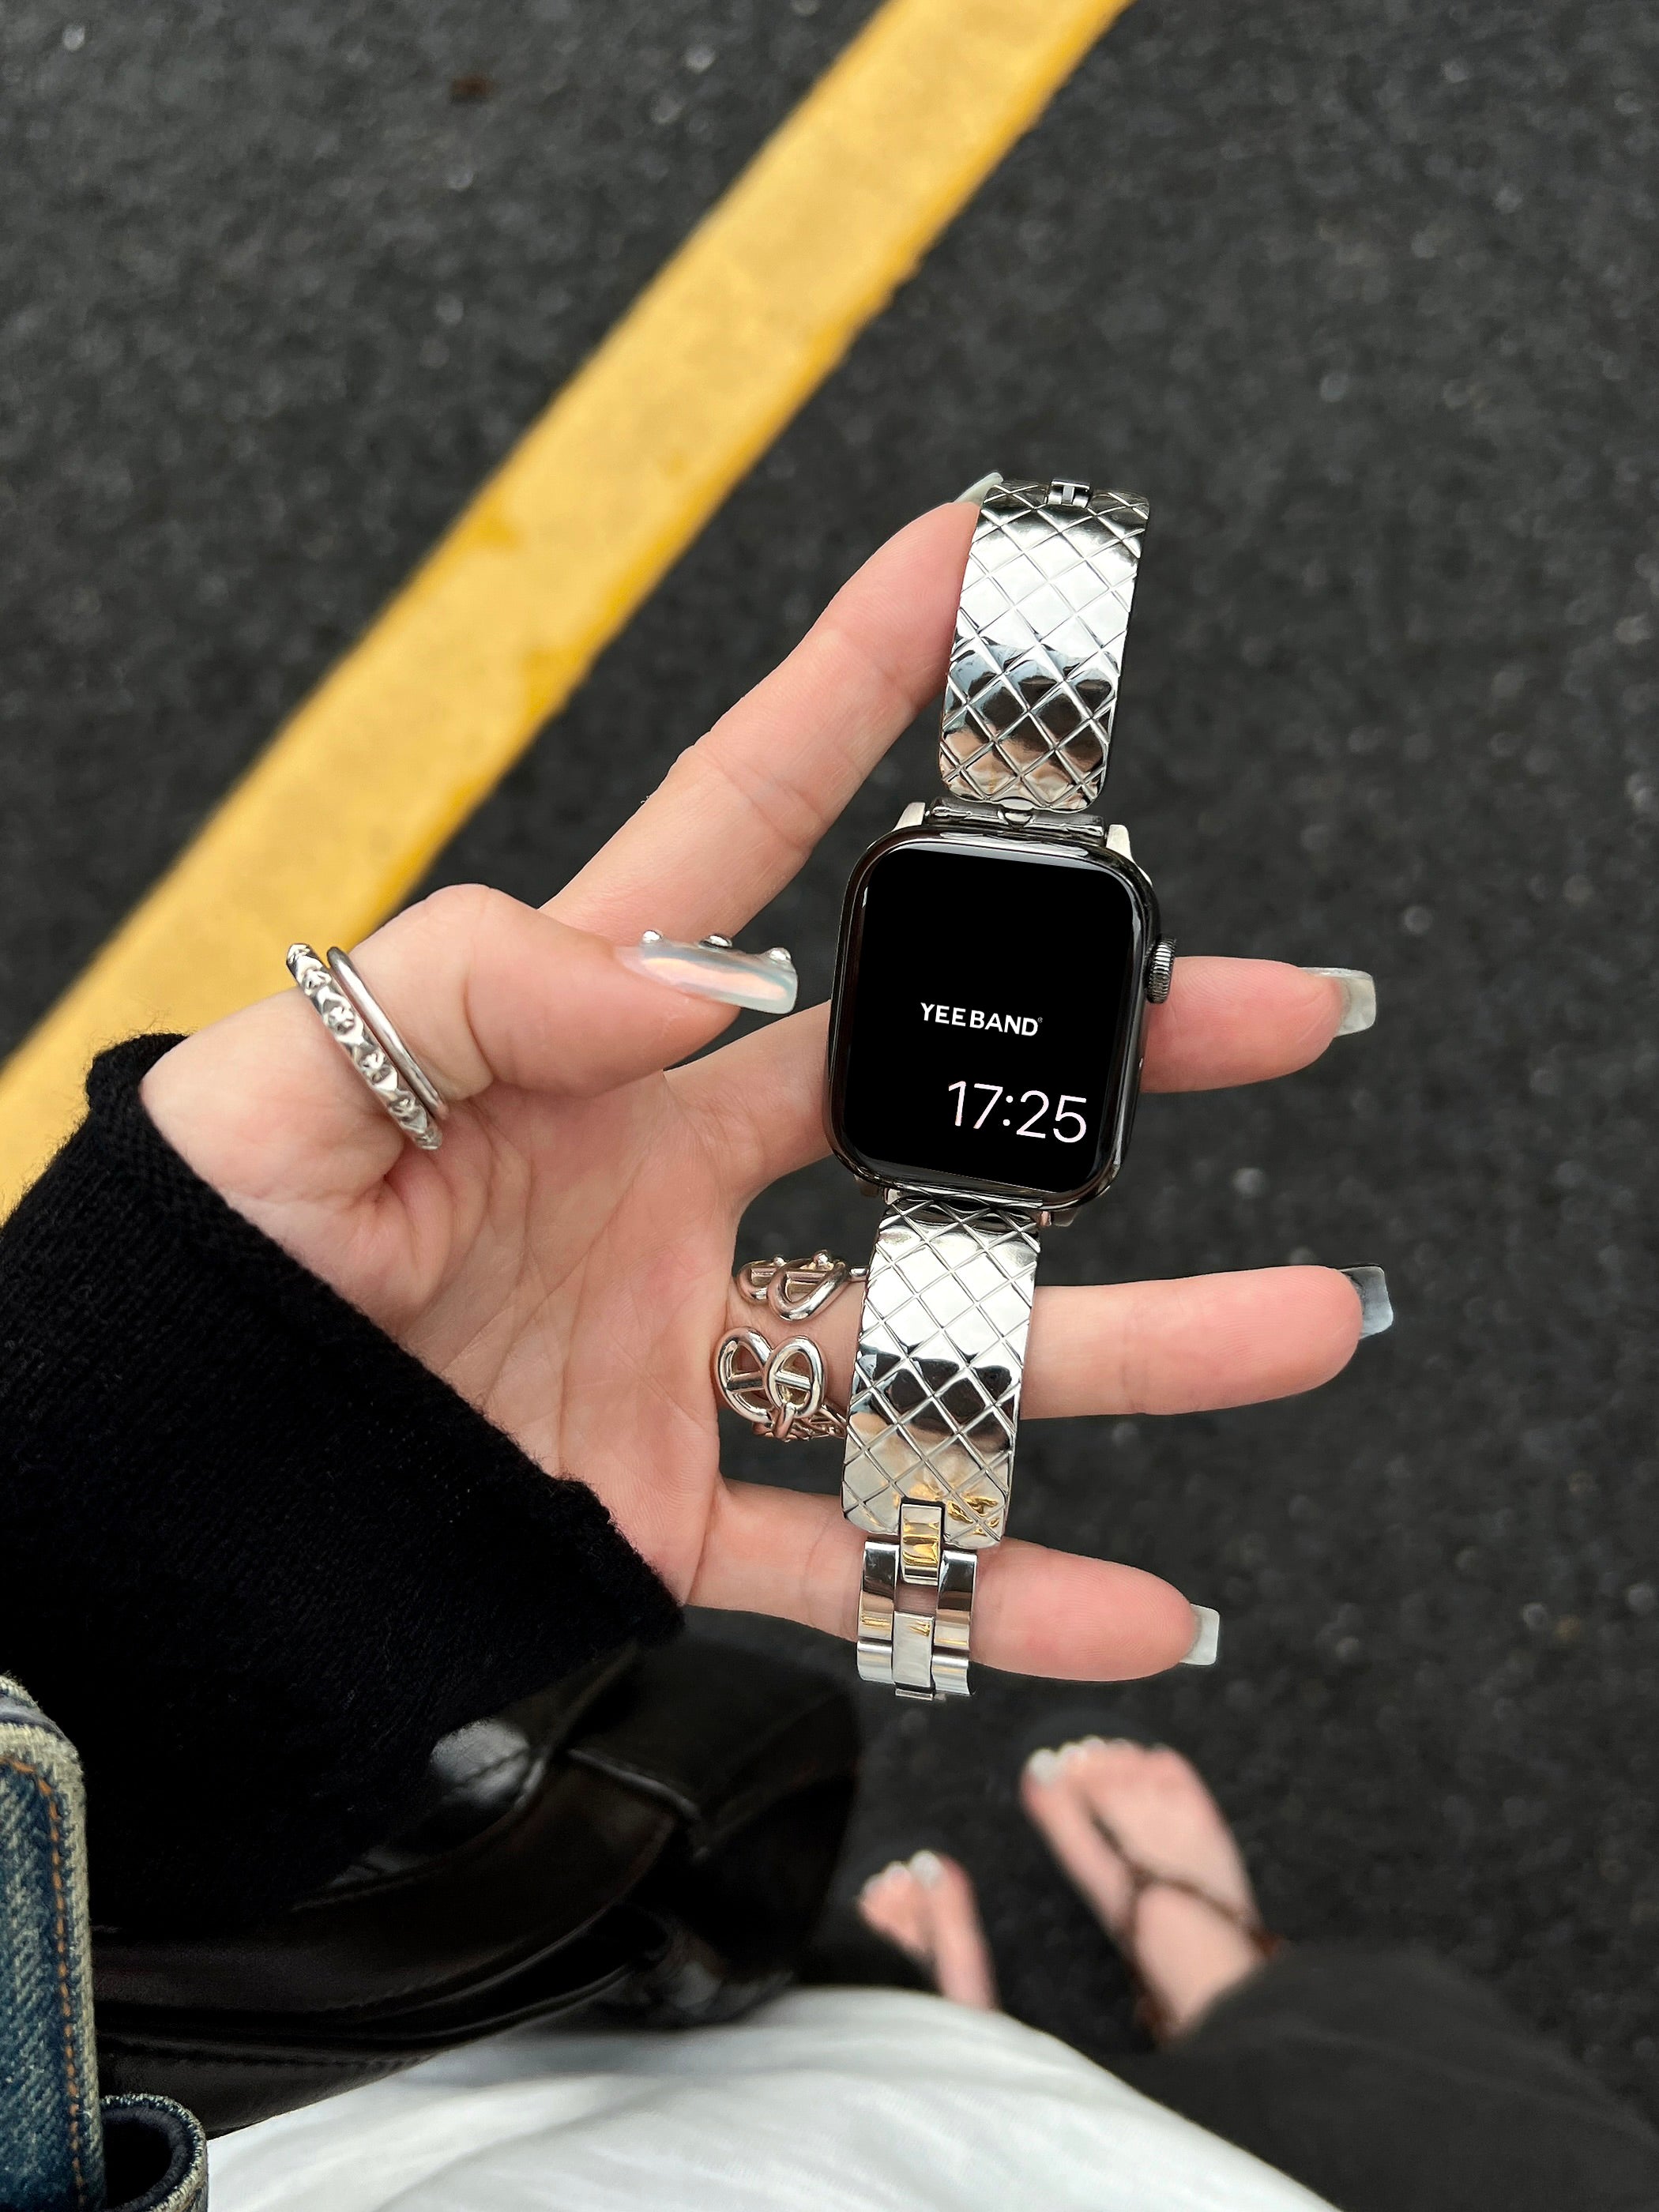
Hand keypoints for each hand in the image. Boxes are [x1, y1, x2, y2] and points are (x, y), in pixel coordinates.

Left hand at [141, 502, 1365, 1681]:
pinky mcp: (662, 1510)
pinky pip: (859, 1560)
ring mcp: (682, 1350)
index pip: (741, 831)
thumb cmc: (183, 1266)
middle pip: (925, 1097)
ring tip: (1305, 1316)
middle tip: (1264, 1007)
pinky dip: (998, 1592)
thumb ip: (474, 989)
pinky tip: (1140, 1604)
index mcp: (580, 1043)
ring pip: (945, 1345)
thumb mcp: (276, 1088)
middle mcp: (664, 1183)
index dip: (856, 685)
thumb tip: (695, 970)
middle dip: (1100, 1043)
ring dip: (1132, 1343)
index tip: (978, 560)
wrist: (129, 1499)